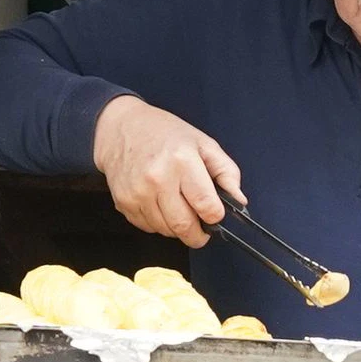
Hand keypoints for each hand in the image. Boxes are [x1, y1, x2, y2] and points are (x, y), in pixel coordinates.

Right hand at [91, 94, 243, 246]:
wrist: (121, 128)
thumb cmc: (165, 133)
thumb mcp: (203, 143)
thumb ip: (226, 172)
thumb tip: (239, 201)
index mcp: (182, 161)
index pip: (207, 207)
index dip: (216, 216)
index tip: (215, 214)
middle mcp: (158, 179)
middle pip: (185, 227)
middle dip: (198, 234)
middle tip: (202, 226)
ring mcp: (138, 193)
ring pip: (166, 231)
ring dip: (177, 227)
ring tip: (178, 207)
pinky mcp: (124, 203)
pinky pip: (148, 228)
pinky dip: (158, 223)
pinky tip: (160, 204)